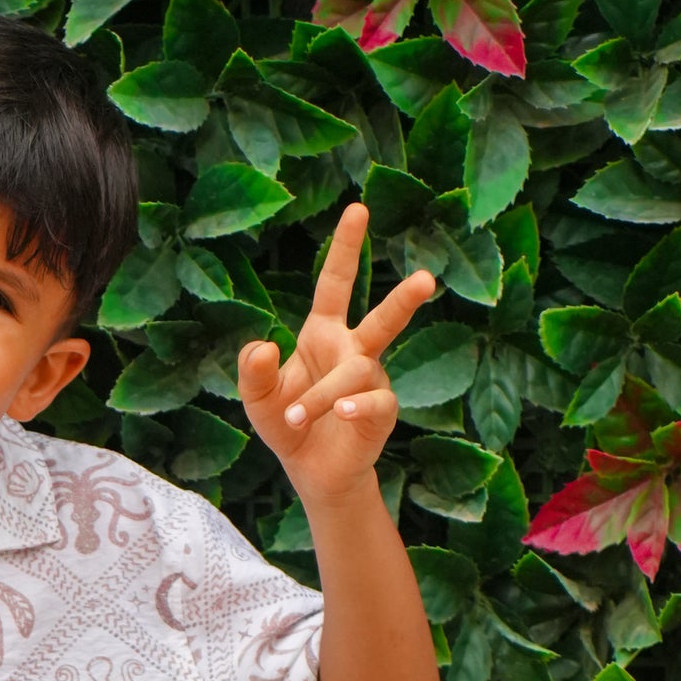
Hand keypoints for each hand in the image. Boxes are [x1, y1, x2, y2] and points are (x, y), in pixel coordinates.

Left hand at [237, 204, 436, 502]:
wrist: (312, 471)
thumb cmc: (287, 423)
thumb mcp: (257, 398)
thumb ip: (252, 370)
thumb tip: (262, 344)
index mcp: (324, 333)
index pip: (336, 283)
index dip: (345, 247)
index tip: (359, 209)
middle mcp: (353, 351)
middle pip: (383, 319)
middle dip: (404, 299)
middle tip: (427, 278)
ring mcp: (372, 381)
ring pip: (358, 374)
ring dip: (323, 395)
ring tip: (297, 415)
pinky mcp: (380, 414)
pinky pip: (375, 403)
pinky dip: (357, 406)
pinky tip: (343, 413)